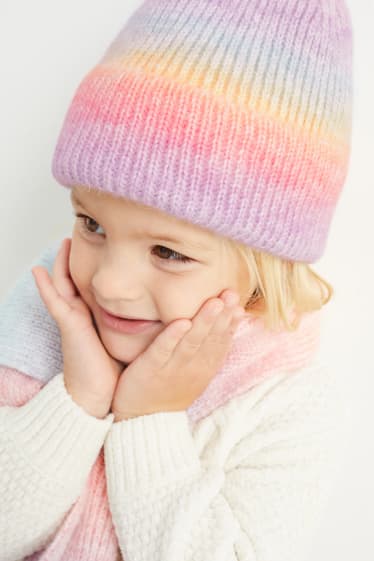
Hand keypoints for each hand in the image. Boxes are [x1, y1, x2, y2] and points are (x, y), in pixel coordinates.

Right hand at [32, 238, 123, 418]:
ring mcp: (72, 319)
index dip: (95, 268)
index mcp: (95, 316)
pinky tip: (38, 271)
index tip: (106, 248)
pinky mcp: (68, 326)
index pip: (93, 286)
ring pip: (63, 285)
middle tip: (80, 236)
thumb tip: (160, 312)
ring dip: (61, 264)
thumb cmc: (113, 371)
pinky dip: (45, 287)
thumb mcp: (127, 340)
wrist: (97, 395)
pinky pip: (54, 302)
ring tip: (63, 242)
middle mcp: (82, 314)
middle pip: (76, 280)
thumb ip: (136, 325)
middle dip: (77, 259)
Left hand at [111, 290, 246, 420]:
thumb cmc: (169, 390)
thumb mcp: (197, 372)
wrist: (143, 420)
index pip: (222, 341)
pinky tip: (182, 323)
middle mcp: (193, 367)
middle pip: (210, 339)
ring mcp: (172, 368)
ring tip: (214, 303)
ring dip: (204, 322)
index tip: (238, 301)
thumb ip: (208, 349)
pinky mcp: (150, 369)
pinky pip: (163, 351)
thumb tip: (224, 321)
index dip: (231, 321)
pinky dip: (173, 337)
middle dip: (222, 316)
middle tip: (231, 294)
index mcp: (205, 367)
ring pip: (191, 342)